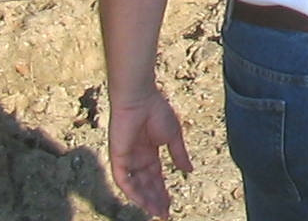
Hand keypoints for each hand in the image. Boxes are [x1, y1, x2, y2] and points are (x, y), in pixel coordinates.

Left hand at [107, 89, 190, 218]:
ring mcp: (127, 159)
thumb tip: (189, 171)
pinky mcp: (118, 158)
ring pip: (136, 186)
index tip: (170, 205)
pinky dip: (132, 192)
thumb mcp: (174, 136)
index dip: (162, 192)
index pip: (156, 177)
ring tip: (157, 211)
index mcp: (150, 152)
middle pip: (147, 185)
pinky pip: (123, 180)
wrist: (140, 99)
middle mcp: (137, 159)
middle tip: (164, 214)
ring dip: (145, 200)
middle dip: (156, 200)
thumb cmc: (157, 111)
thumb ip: (179, 155)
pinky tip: (142, 201)